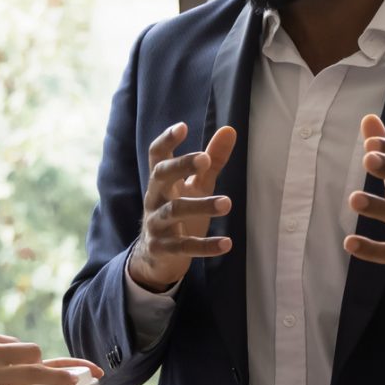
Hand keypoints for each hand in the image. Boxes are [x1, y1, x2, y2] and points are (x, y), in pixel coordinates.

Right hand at [127, 122, 237, 290]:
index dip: (166, 140)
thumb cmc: (179, 211)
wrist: (156, 258)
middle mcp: (154, 199)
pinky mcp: (163, 249)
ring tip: (227, 203)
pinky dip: (205, 246)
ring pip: (174, 211)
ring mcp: (156, 224)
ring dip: (201, 205)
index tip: (182, 127)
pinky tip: (227, 243)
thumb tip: (229, 129)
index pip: (157, 156)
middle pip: (161, 176)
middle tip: (204, 159)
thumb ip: (212, 161)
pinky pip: (184, 247)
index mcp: (161, 181)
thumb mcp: (196, 185)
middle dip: (181, 165)